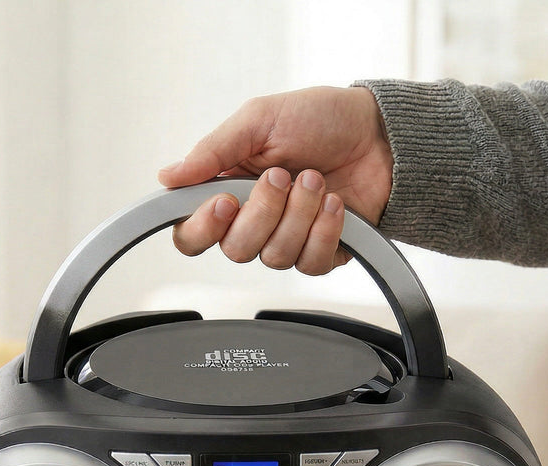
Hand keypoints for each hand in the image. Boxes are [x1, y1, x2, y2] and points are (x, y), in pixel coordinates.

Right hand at [157, 86, 392, 275]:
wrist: (380, 133)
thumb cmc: (320, 119)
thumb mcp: (259, 120)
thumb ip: (213, 151)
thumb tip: (167, 176)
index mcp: (226, 189)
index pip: (192, 232)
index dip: (203, 227)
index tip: (226, 201)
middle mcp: (252, 221)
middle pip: (235, 249)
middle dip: (264, 211)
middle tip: (284, 174)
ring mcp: (287, 239)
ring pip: (275, 257)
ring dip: (300, 214)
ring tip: (317, 179)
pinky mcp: (321, 252)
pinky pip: (311, 263)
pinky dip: (325, 230)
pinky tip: (336, 203)